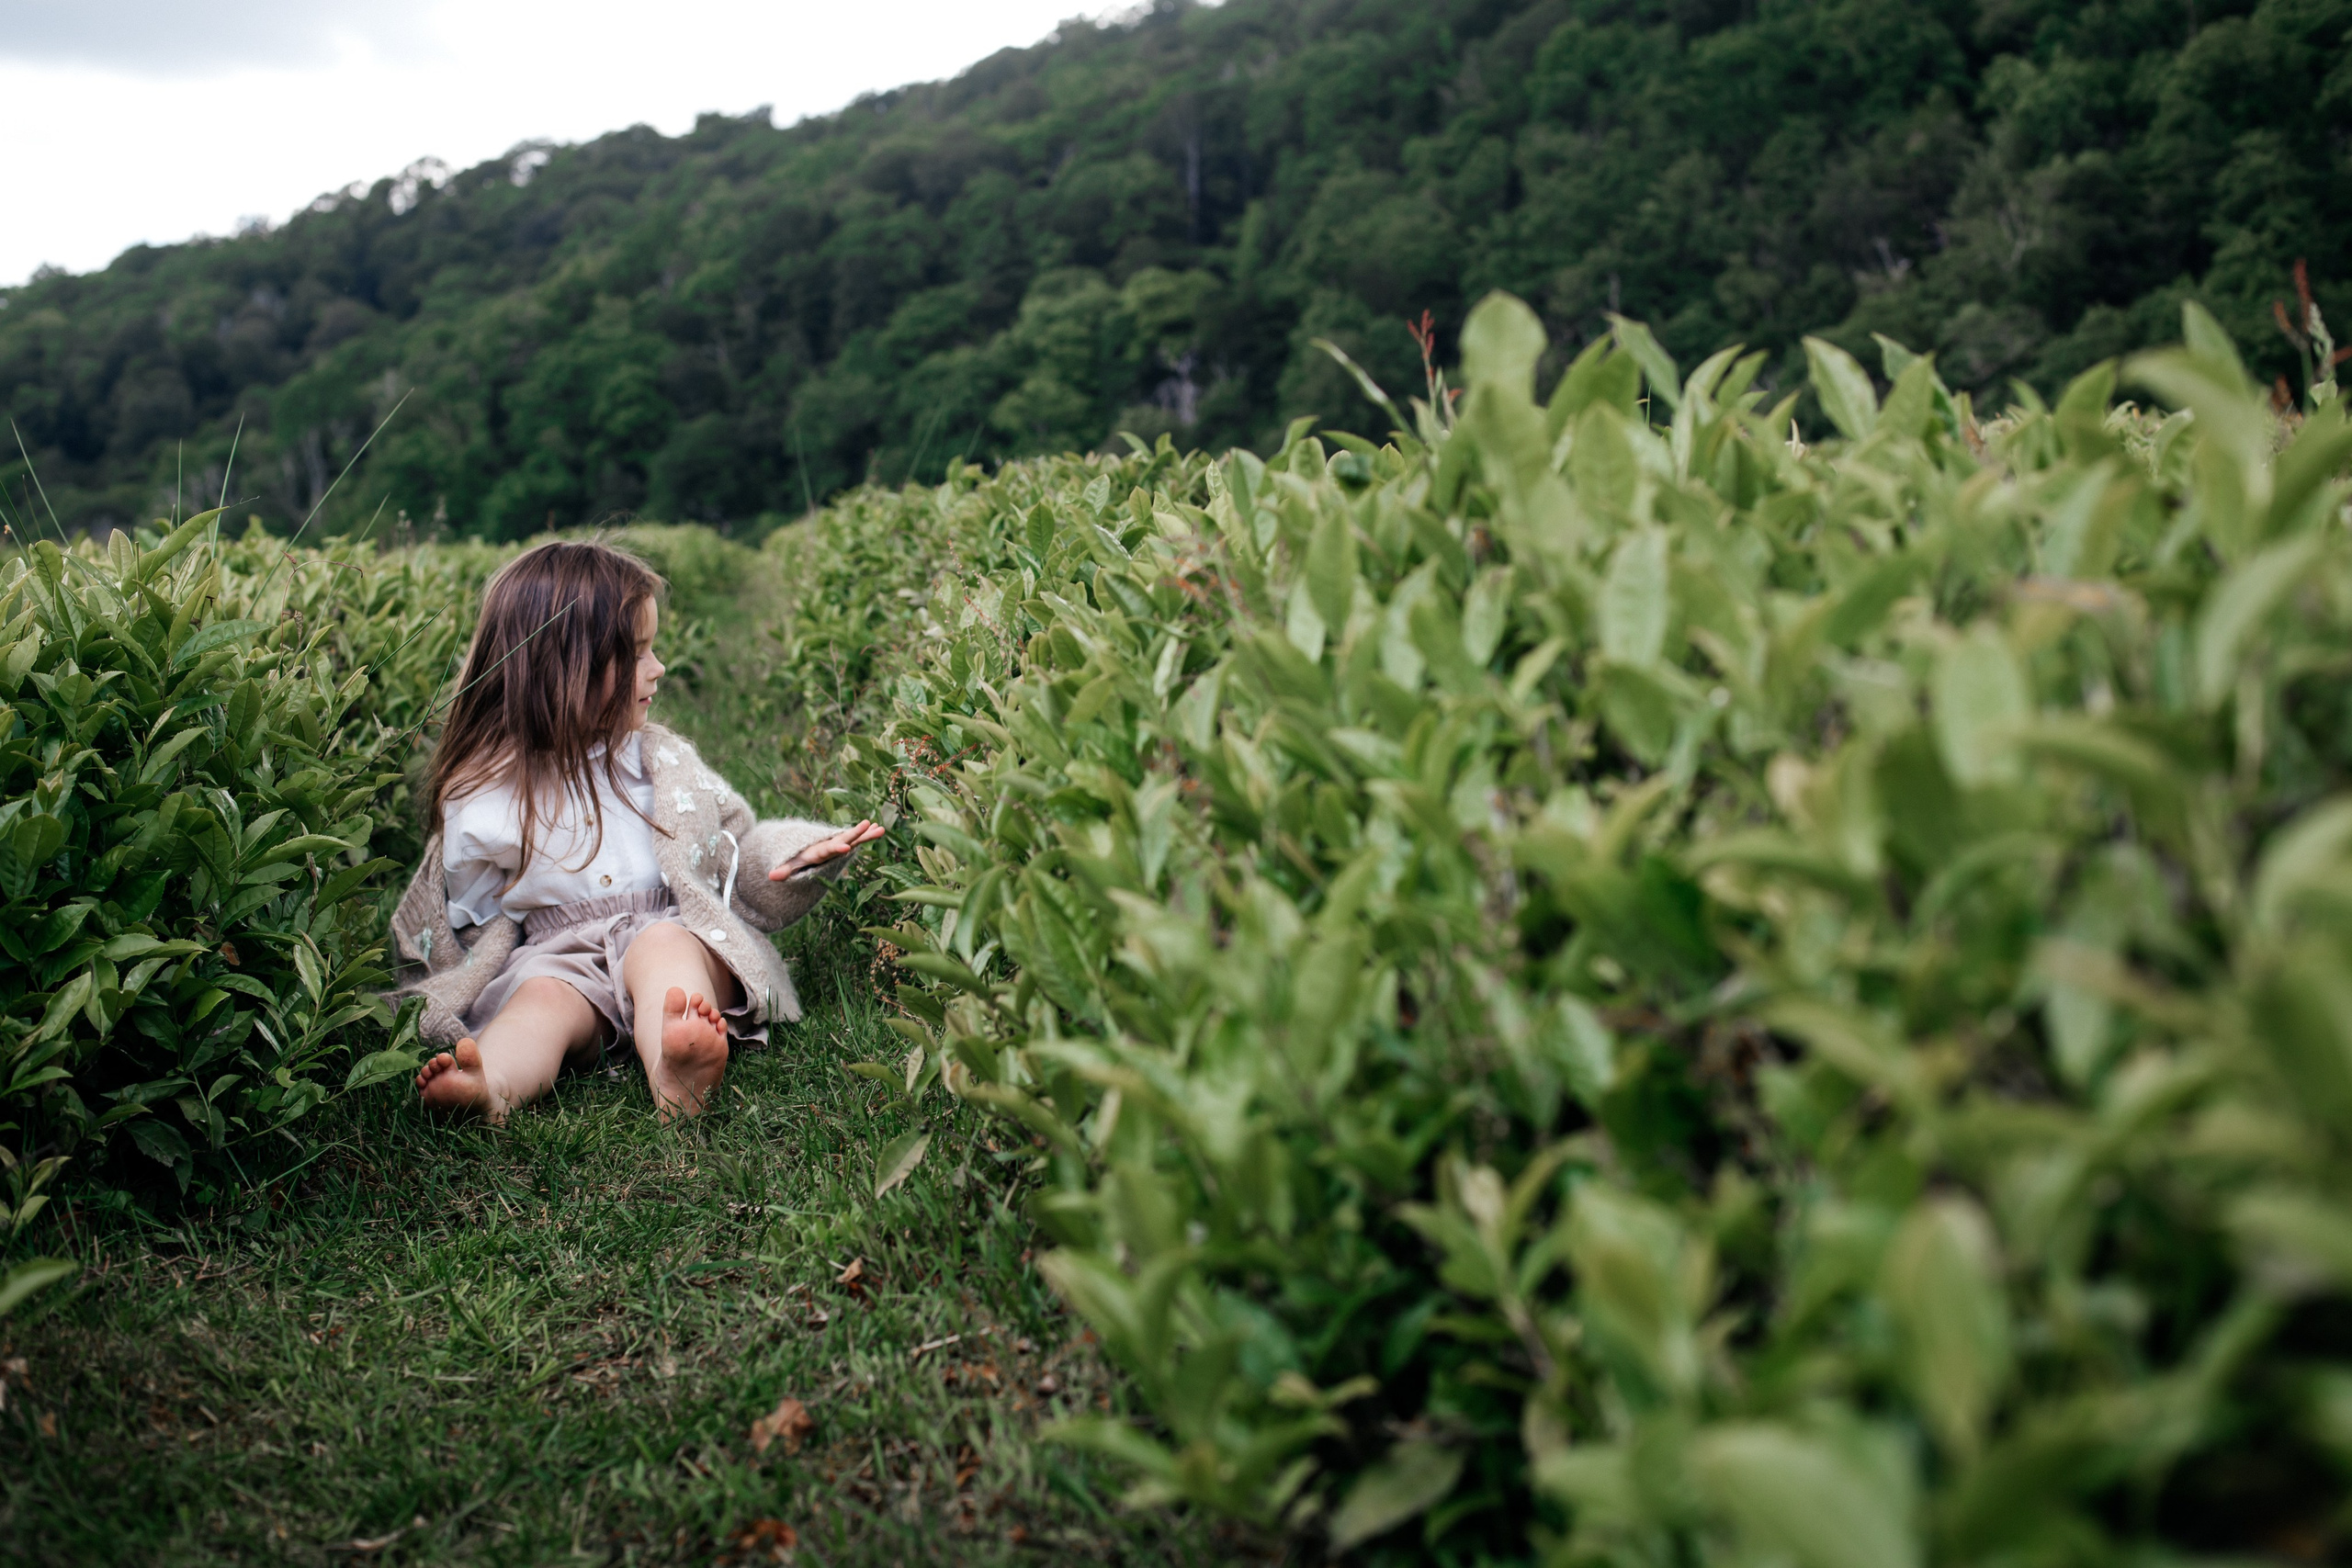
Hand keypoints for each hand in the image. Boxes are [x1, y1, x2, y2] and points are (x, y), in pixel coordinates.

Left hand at [768, 819, 884, 880]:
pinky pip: (856, 840)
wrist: (799, 846)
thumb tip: (771, 876)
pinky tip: (878, 828)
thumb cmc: (796, 858)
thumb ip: (784, 870)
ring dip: (866, 834)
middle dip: (855, 833)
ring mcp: (837, 843)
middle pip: (843, 838)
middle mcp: (829, 844)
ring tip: (881, 828)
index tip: (845, 846)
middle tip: (867, 824)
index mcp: (818, 850)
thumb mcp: (790, 865)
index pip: (827, 849)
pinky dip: (866, 835)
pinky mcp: (843, 844)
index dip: (836, 847)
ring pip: (853, 838)